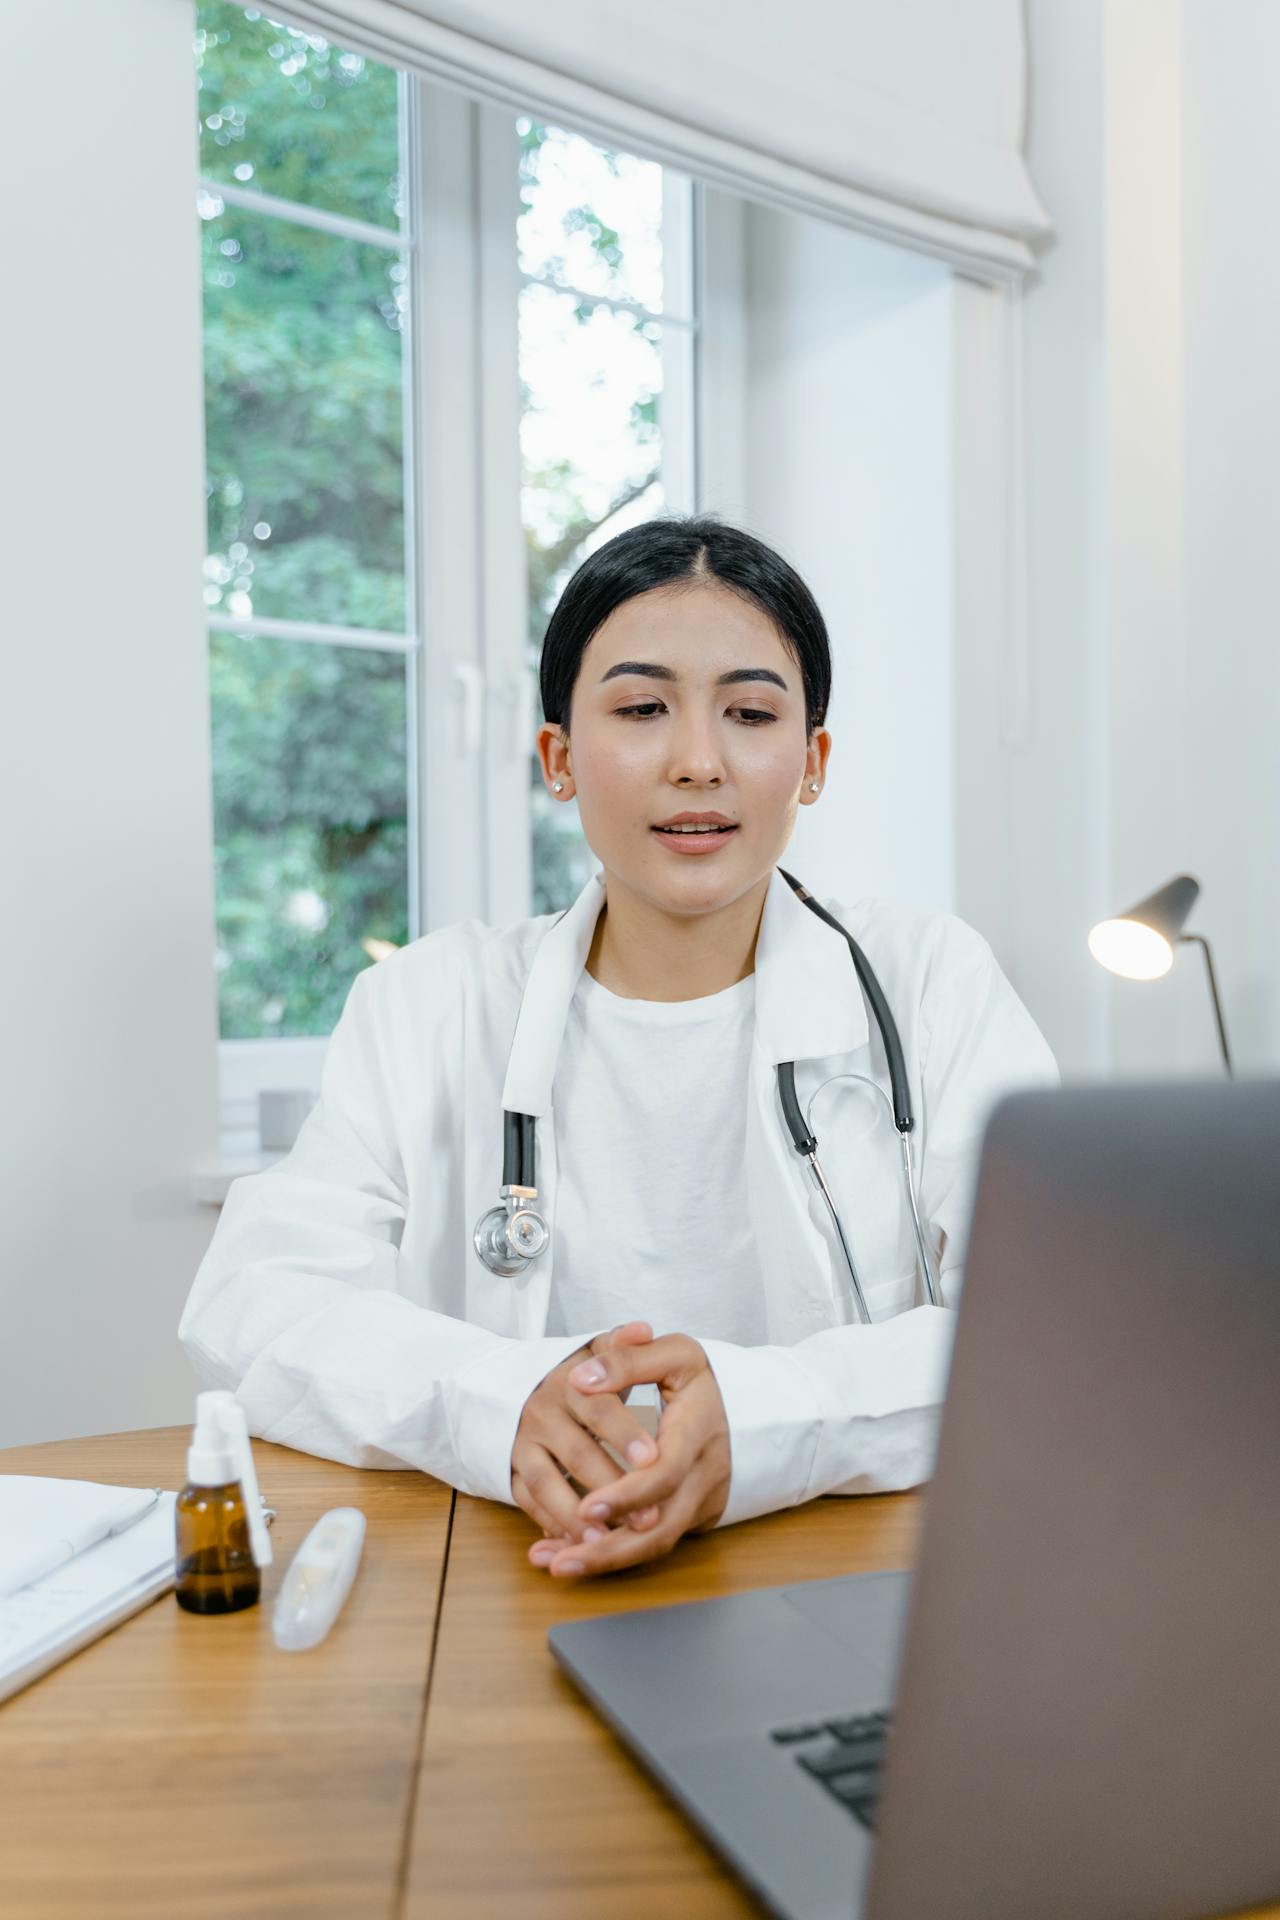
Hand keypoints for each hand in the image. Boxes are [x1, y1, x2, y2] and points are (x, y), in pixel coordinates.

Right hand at [511, 1321, 664, 1544]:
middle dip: (612, 1486)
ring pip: (546, 1483)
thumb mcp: (595, 1351)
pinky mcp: (511, 1470)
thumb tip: (643, 1329)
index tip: (652, 1458)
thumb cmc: (576, 1374)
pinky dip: (549, 1523)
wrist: (515, 1385)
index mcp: (568, 1382)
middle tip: (647, 1517)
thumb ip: (621, 1346)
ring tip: (607, 1540)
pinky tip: (576, 1544)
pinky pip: (527, 1501)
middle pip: (576, 1453)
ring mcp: (522, 1444)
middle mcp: (542, 1413)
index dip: (624, 1432)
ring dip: (575, 1515)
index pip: (598, 1407)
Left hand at [527, 1333, 730, 1579]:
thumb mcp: (675, 1354)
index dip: (627, 1494)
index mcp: (698, 1432)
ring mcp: (700, 1503)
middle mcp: (703, 1477)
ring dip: (605, 1560)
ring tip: (557, 1567)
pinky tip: (574, 1556)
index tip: (586, 1506)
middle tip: (560, 1561)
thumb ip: (628, 1360)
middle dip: (609, 1549)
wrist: (754, 1409)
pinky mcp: (692, 1517)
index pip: (665, 1473)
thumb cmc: (705, 1380)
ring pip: (655, 1544)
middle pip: (660, 1528)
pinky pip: (653, 1542)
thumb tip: (582, 1378)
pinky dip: (614, 1553)